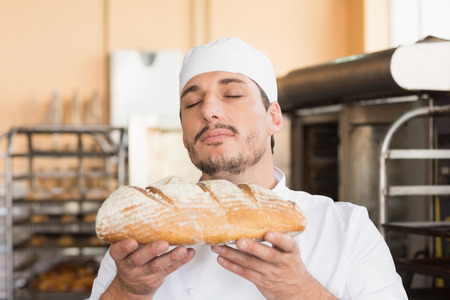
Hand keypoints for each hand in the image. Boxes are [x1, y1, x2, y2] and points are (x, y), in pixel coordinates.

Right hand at [102, 238, 194, 298]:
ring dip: (171, 257)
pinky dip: (181, 261)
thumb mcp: (124, 251)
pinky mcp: (159, 276)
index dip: (124, 247)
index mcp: (121, 256)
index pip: (118, 252)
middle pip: (140, 259)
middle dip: (152, 251)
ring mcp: (145, 272)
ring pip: (158, 266)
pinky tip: (189, 253)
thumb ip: (133, 236)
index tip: (132, 242)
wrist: (132, 285)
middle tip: (163, 244)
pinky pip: (171, 269)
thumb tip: (146, 208)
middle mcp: (131, 265)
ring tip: (182, 250)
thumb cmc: (130, 258)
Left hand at [211, 232, 336, 299]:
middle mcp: (281, 262)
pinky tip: (222, 258)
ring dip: (232, 254)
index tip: (269, 234)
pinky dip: (231, 266)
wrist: (297, 291)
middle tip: (240, 241)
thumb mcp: (291, 251)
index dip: (278, 238)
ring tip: (218, 247)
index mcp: (290, 251)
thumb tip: (261, 216)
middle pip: (266, 254)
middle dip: (251, 247)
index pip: (287, 244)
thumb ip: (279, 238)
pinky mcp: (261, 281)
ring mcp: (270, 273)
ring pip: (250, 263)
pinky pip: (244, 273)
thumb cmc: (290, 265)